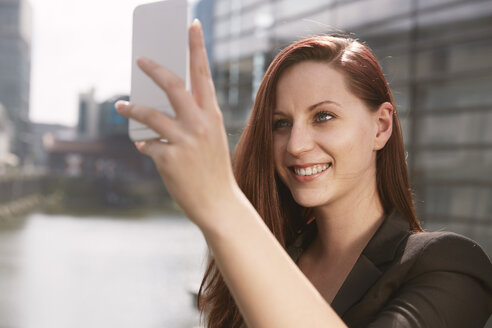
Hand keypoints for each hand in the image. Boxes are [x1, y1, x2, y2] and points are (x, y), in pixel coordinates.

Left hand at [116, 20, 237, 229]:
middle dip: (154, 68)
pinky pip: (147, 143)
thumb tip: (161, 105)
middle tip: (140, 59)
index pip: (203, 74)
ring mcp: (184, 141)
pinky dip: (143, 143)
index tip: (191, 25)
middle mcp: (200, 124)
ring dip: (132, 108)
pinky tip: (145, 145)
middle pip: (173, 85)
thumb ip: (192, 119)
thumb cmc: (213, 168)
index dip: (196, 48)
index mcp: (212, 115)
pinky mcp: (169, 158)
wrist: (219, 203)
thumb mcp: (211, 138)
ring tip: (121, 106)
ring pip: (150, 114)